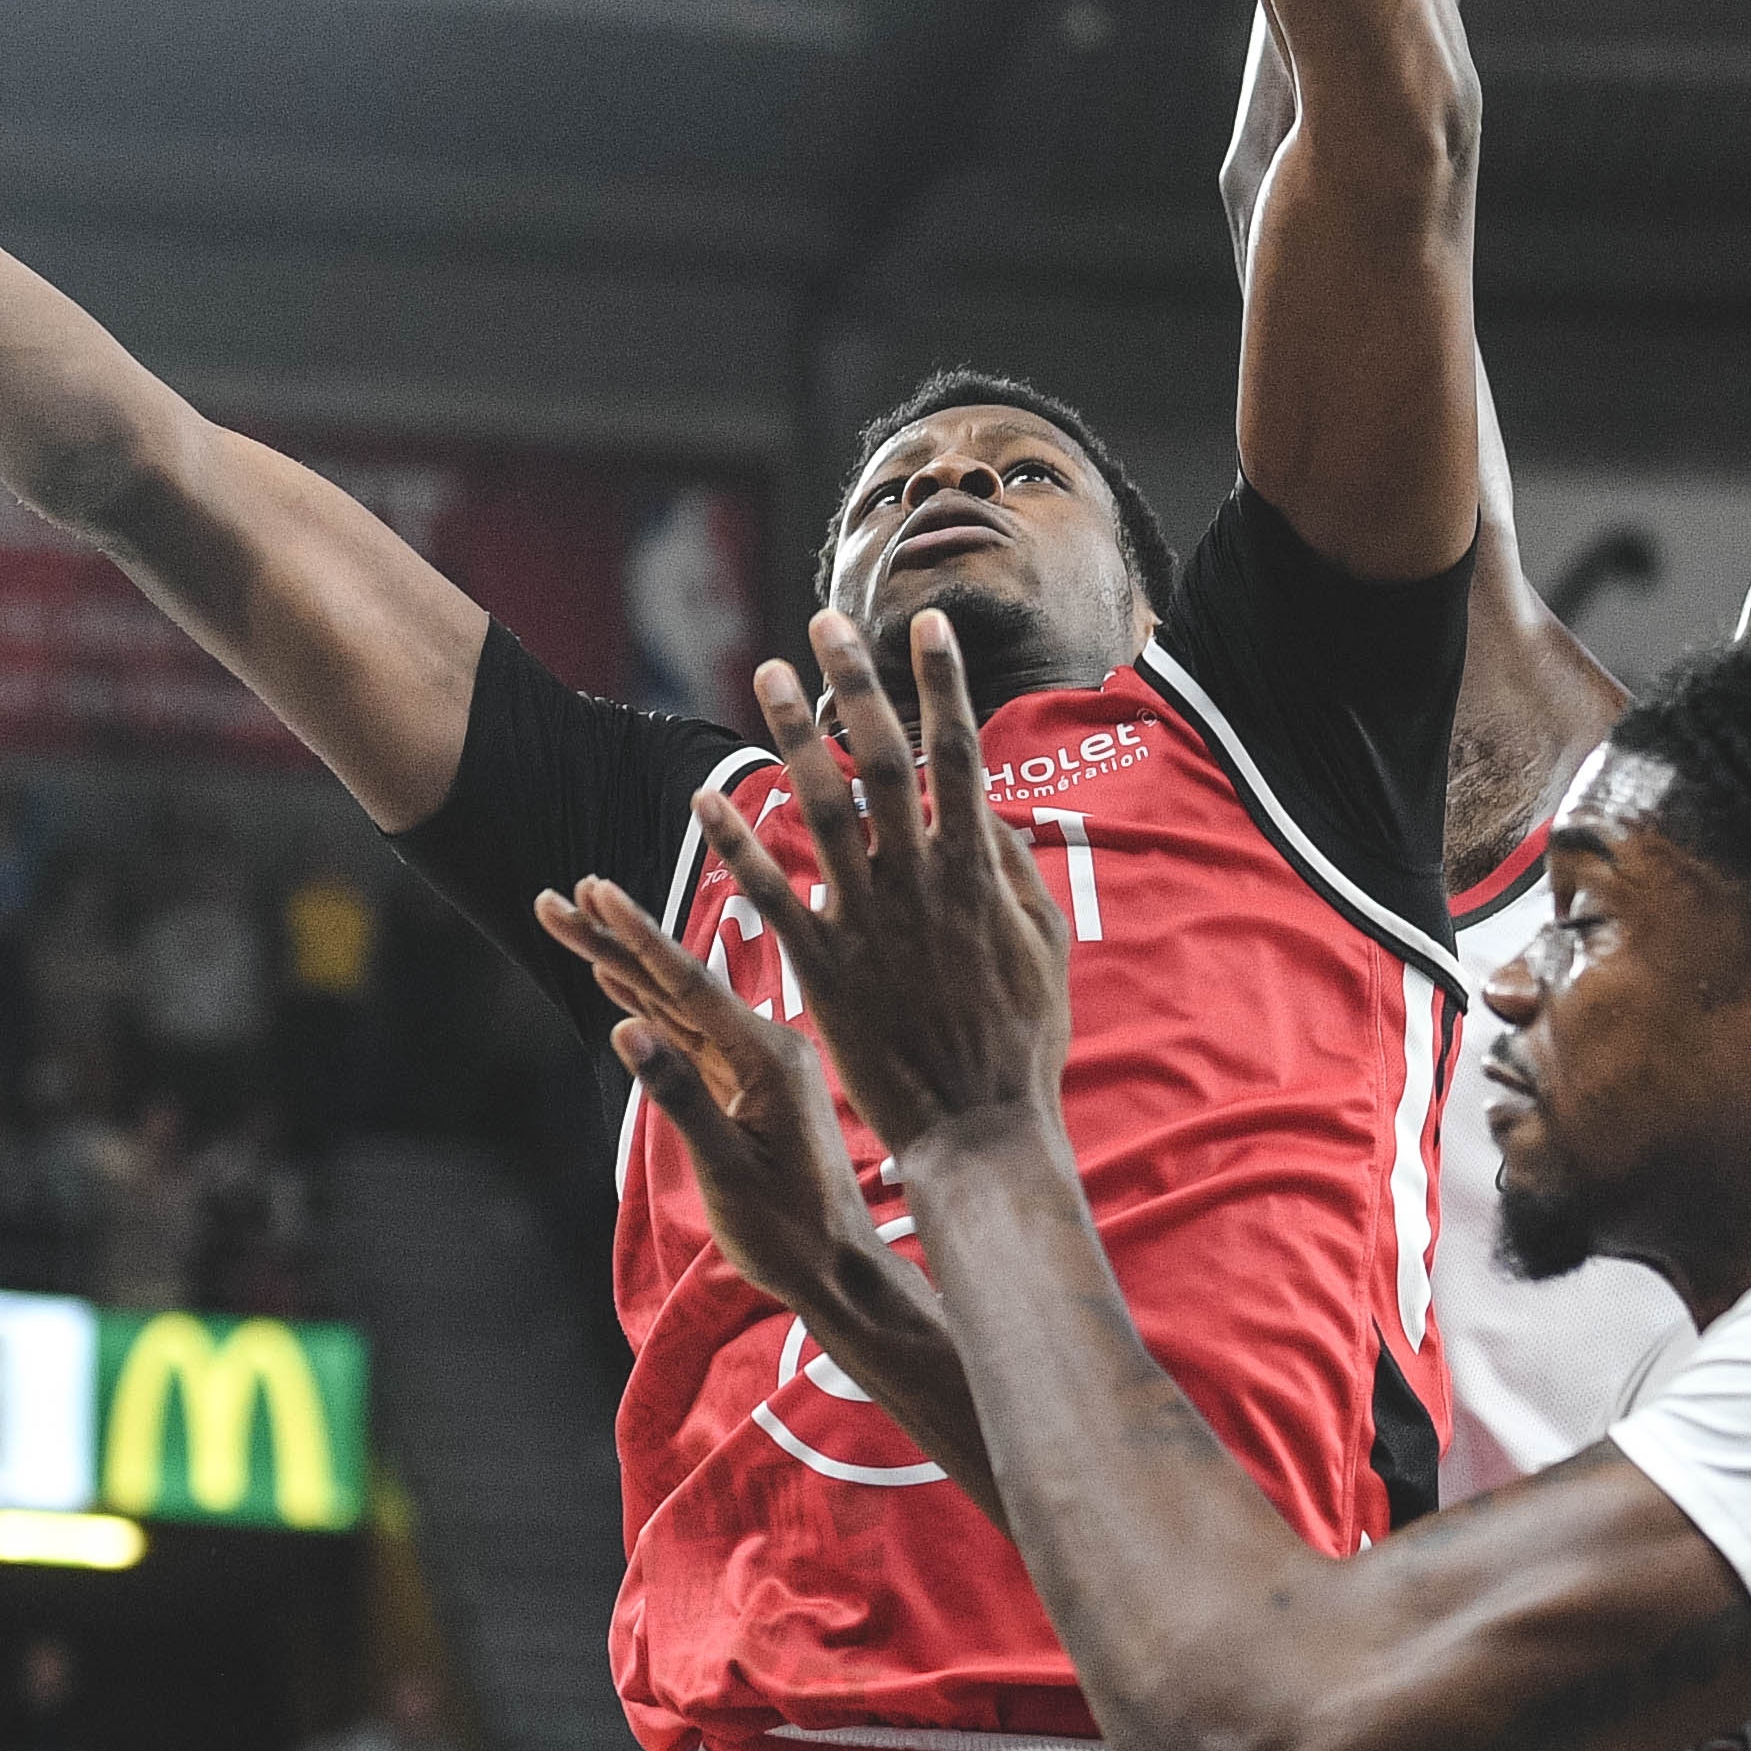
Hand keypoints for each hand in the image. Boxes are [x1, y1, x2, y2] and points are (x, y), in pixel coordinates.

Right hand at [538, 875, 897, 1328]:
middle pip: (675, 982)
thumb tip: (626, 1029)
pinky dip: (649, 1006)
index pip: (688, 984)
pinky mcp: (745, 1085)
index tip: (595, 892)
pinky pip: (688, 1035)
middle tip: (560, 898)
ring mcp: (756, 1064)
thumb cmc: (790, 1229)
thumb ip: (680, 1096)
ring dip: (624, 965)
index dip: (636, 937)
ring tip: (578, 921)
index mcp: (768, 1056)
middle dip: (615, 939)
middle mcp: (765, 1046)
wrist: (837, 1266)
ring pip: (676, 1005)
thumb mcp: (729, 1169)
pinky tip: (618, 983)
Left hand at [691, 612, 1076, 1159]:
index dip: (942, 684)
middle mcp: (921, 881)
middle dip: (857, 683)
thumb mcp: (1041, 945)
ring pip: (822, 809)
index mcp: (977, 870)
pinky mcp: (824, 966)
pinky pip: (773, 892)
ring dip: (793, 737)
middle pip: (883, 760)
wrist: (978, 1127)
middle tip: (826, 624)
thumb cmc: (1018, 1040)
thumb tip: (986, 804)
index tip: (927, 624)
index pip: (959, 754)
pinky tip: (709, 799)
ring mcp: (870, 921)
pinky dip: (740, 844)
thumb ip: (1010, 870)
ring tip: (767, 676)